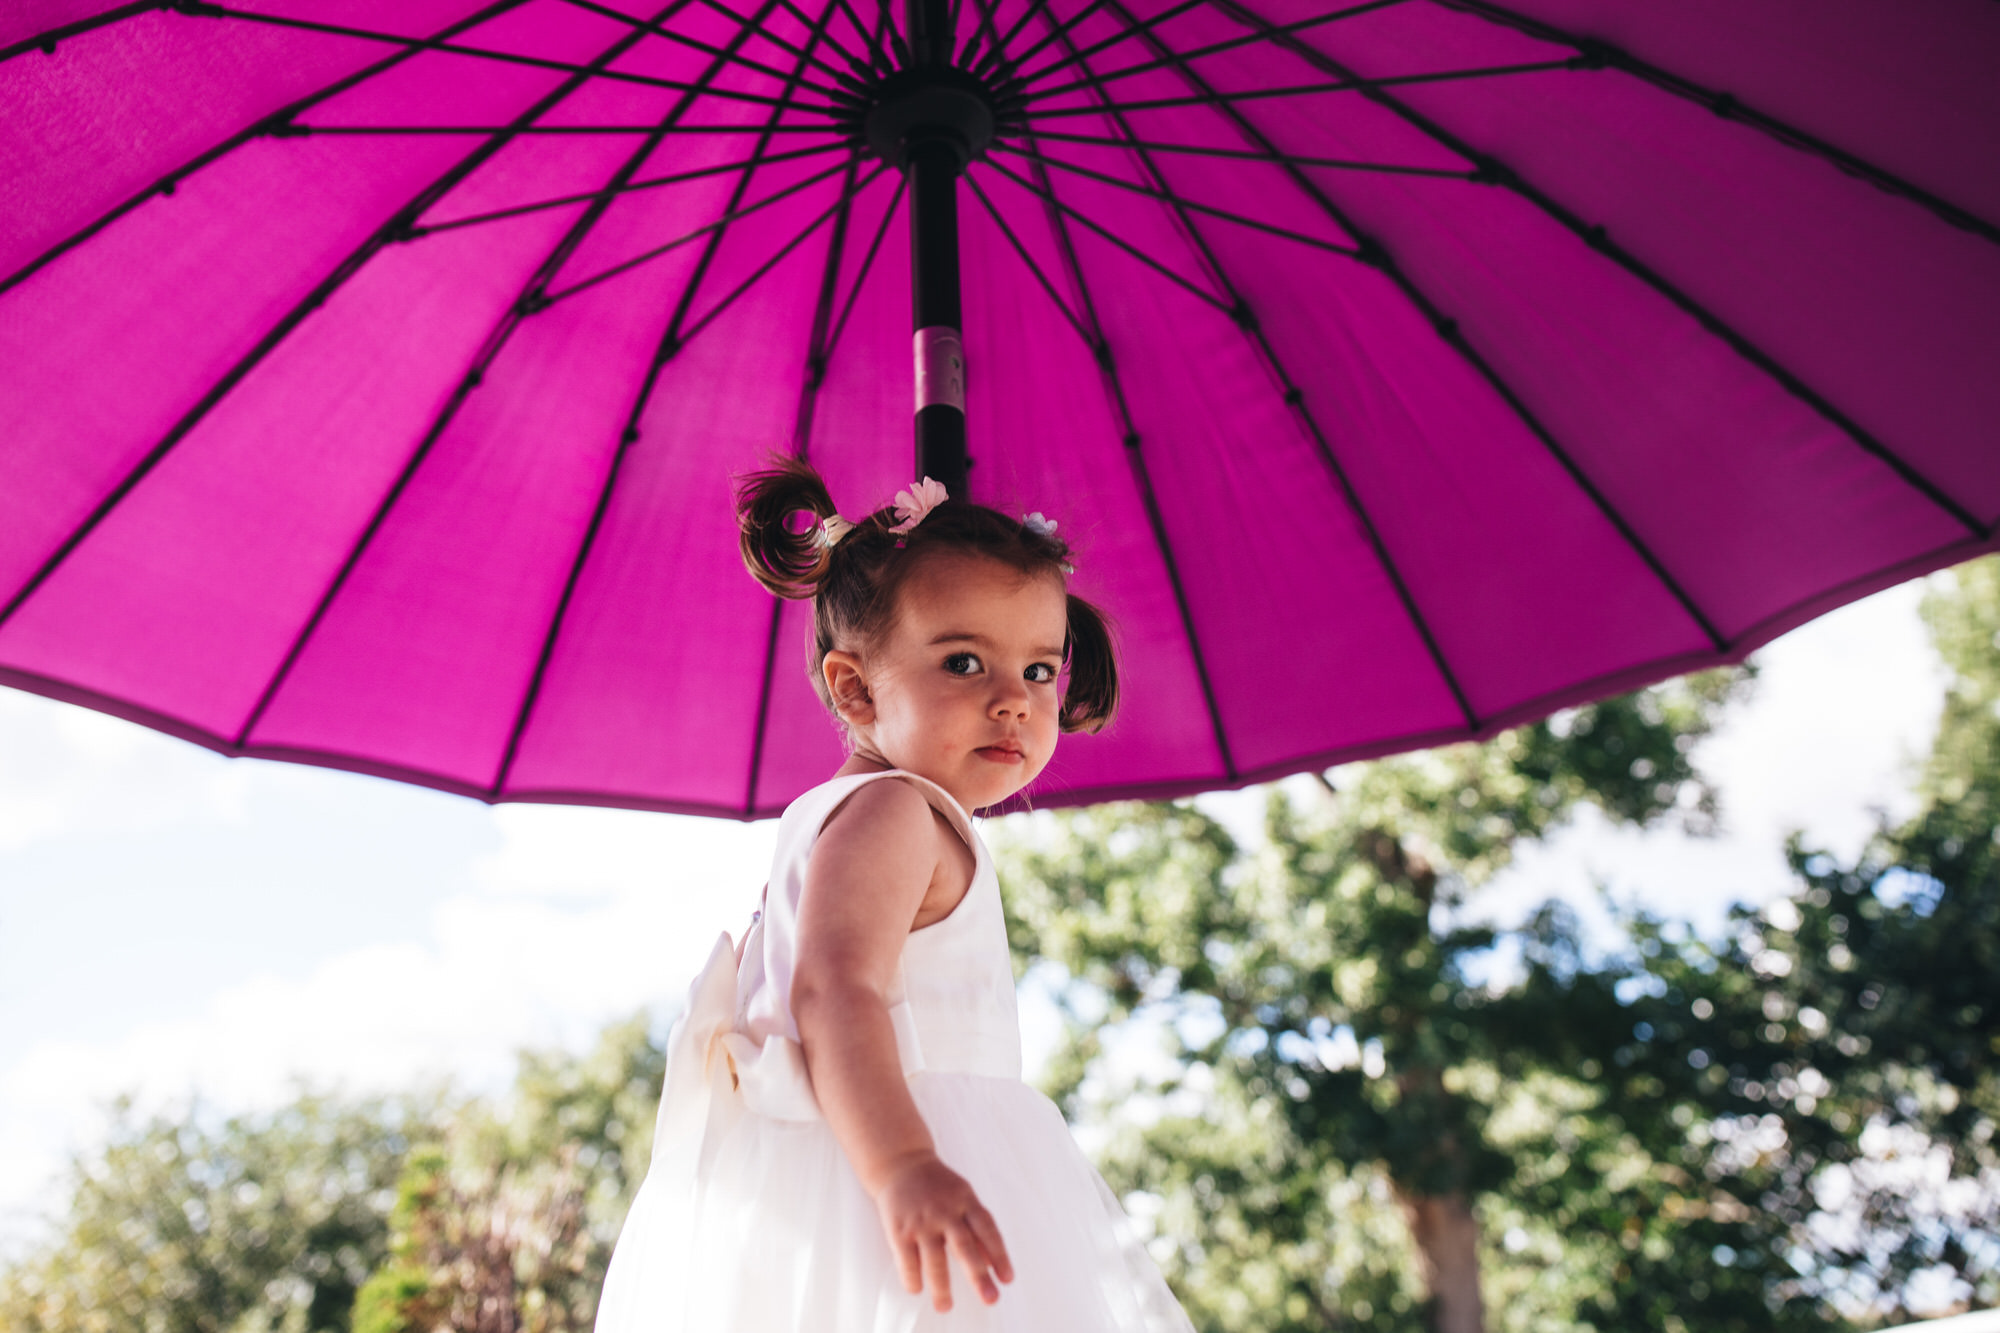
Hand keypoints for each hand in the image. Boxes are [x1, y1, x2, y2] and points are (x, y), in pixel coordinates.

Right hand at [871, 1152, 1014, 1310]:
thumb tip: (993, 1261)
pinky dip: (912, 1278)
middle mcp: (945, 1211)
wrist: (901, 1163)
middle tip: (990, 1299)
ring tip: (945, 1306)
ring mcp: (922, 1221)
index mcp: (966, 1201)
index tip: (1006, 1279)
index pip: (987, 1230)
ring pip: (934, 1259)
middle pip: (965, 1247)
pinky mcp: (899, 1229)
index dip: (999, 1255)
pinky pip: (907, 1260)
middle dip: (979, 1276)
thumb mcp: (964, 1196)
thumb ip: (978, 1227)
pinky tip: (917, 1289)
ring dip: (941, 1287)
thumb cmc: (937, 1185)